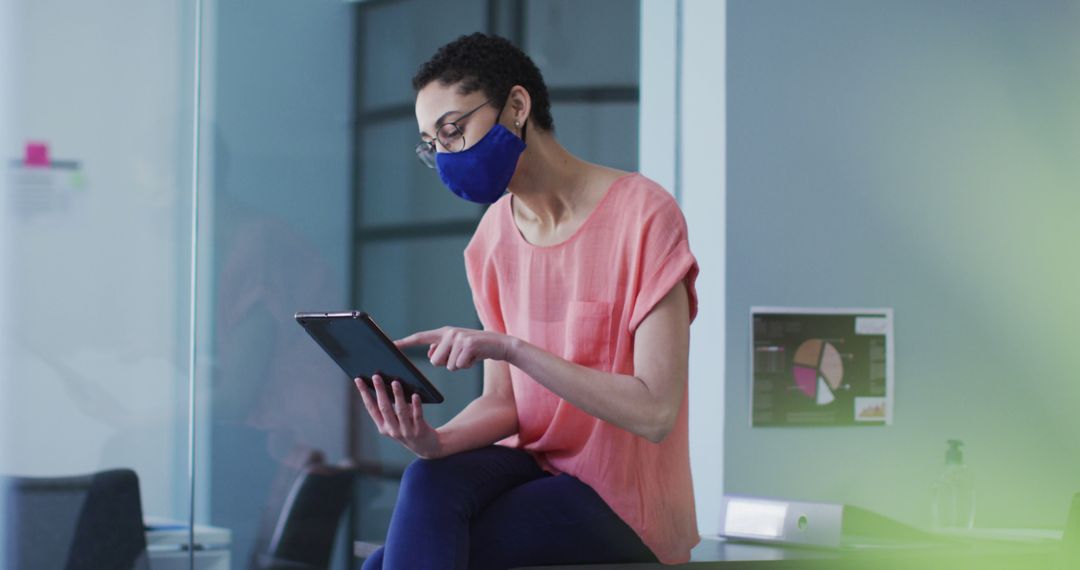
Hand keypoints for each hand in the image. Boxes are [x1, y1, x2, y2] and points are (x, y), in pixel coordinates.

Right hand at [354, 374, 442, 458]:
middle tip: (376, 376)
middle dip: (379, 391)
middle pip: (384, 408)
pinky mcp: (419, 431)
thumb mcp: (396, 420)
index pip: (371, 407)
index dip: (364, 393)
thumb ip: (391, 406)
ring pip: (400, 411)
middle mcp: (392, 430)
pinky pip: (417, 416)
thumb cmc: (408, 427)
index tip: (358, 379)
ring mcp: (406, 431)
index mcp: (382, 426)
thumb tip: (389, 382)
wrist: (426, 446)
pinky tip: (415, 394)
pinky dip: (416, 405)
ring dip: (397, 395)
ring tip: (395, 381)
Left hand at [396, 326, 515, 370]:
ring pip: (448, 365)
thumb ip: (442, 350)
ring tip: (469, 356)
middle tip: (461, 357)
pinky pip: (459, 366)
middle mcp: (449, 332)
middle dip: (447, 364)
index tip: (391, 345)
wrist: (500, 344)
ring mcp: (459, 337)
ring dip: (458, 366)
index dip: (405, 342)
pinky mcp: (468, 344)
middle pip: (435, 361)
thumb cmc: (476, 349)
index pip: (420, 337)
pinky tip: (476, 358)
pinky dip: (468, 366)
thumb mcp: (457, 348)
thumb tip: (432, 356)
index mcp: (444, 332)